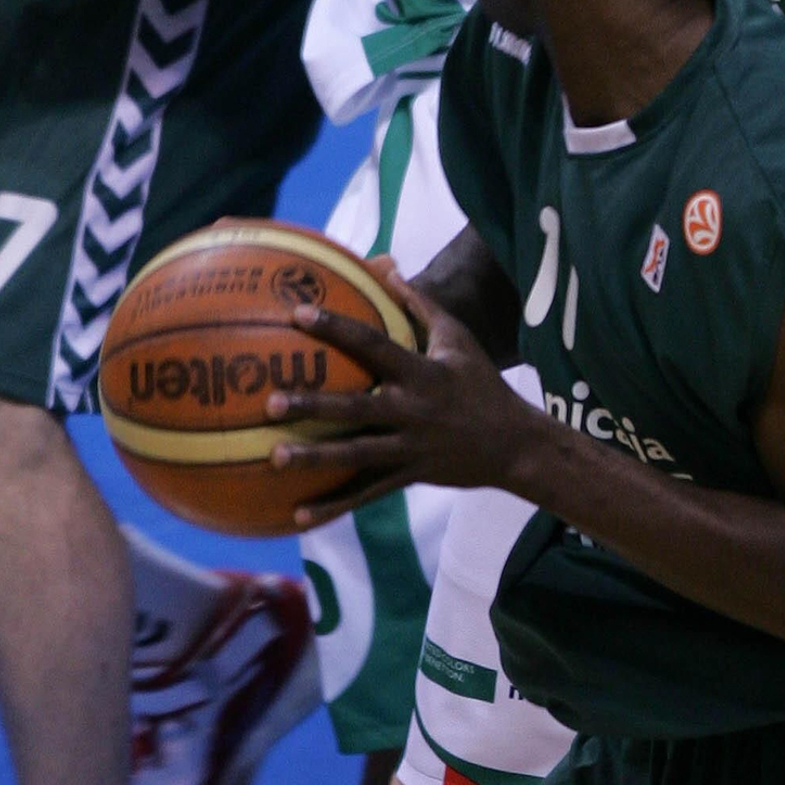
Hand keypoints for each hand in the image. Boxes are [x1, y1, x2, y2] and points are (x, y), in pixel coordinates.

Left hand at [264, 257, 540, 528]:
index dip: (336, 328)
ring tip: (273, 457)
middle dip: (313, 406)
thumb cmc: (481, 383)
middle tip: (270, 402)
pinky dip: (333, 505)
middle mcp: (412, 411)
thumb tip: (389, 270)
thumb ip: (422, 305)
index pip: (372, 344)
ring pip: (355, 455)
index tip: (298, 315)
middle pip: (355, 409)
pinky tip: (298, 514)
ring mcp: (409, 448)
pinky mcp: (407, 476)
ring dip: (314, 457)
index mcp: (421, 373)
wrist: (514, 445)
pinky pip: (366, 493)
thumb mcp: (459, 339)